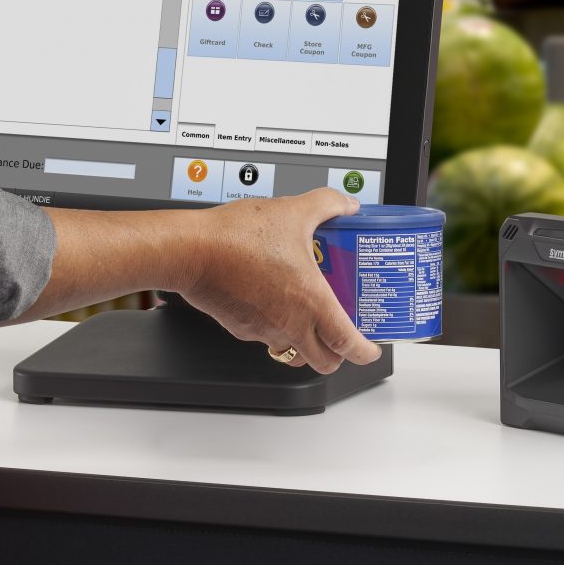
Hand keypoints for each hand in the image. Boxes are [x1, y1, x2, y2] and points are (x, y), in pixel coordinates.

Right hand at [172, 189, 382, 373]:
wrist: (191, 250)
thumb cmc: (237, 238)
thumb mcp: (293, 211)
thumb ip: (326, 204)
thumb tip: (345, 203)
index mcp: (310, 302)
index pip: (347, 343)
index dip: (364, 352)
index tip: (371, 349)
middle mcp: (289, 324)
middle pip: (323, 361)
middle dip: (338, 354)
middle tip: (342, 336)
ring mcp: (262, 330)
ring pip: (293, 350)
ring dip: (305, 342)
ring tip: (308, 315)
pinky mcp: (240, 328)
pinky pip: (265, 337)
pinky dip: (275, 327)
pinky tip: (274, 299)